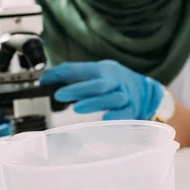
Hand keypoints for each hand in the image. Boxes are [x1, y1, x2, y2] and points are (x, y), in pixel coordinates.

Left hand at [40, 60, 163, 120]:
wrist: (145, 89)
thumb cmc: (113, 82)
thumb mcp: (96, 73)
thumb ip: (73, 76)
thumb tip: (46, 79)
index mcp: (102, 70)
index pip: (80, 70)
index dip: (62, 74)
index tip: (45, 80)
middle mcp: (115, 81)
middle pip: (99, 83)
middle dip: (78, 89)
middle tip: (59, 94)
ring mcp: (125, 95)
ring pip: (113, 98)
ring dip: (95, 102)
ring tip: (77, 108)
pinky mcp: (132, 109)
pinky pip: (126, 113)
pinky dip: (117, 116)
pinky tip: (106, 119)